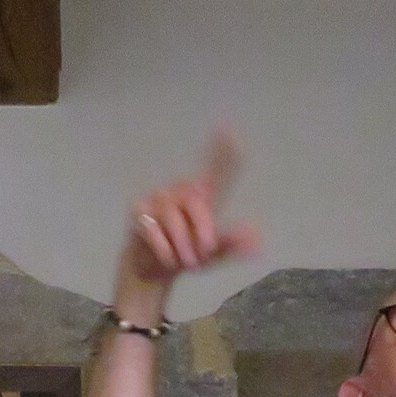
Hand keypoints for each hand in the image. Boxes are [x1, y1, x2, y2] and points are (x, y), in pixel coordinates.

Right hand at [115, 132, 258, 320]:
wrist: (153, 270)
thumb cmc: (186, 256)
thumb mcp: (213, 255)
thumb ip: (232, 245)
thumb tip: (257, 240)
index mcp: (202, 198)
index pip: (214, 170)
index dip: (221, 151)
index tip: (226, 126)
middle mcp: (180, 192)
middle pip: (194, 201)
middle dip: (202, 227)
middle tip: (206, 251)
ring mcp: (157, 199)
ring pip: (173, 217)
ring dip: (182, 243)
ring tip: (186, 262)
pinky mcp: (138, 211)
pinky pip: (152, 227)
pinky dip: (164, 247)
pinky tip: (169, 258)